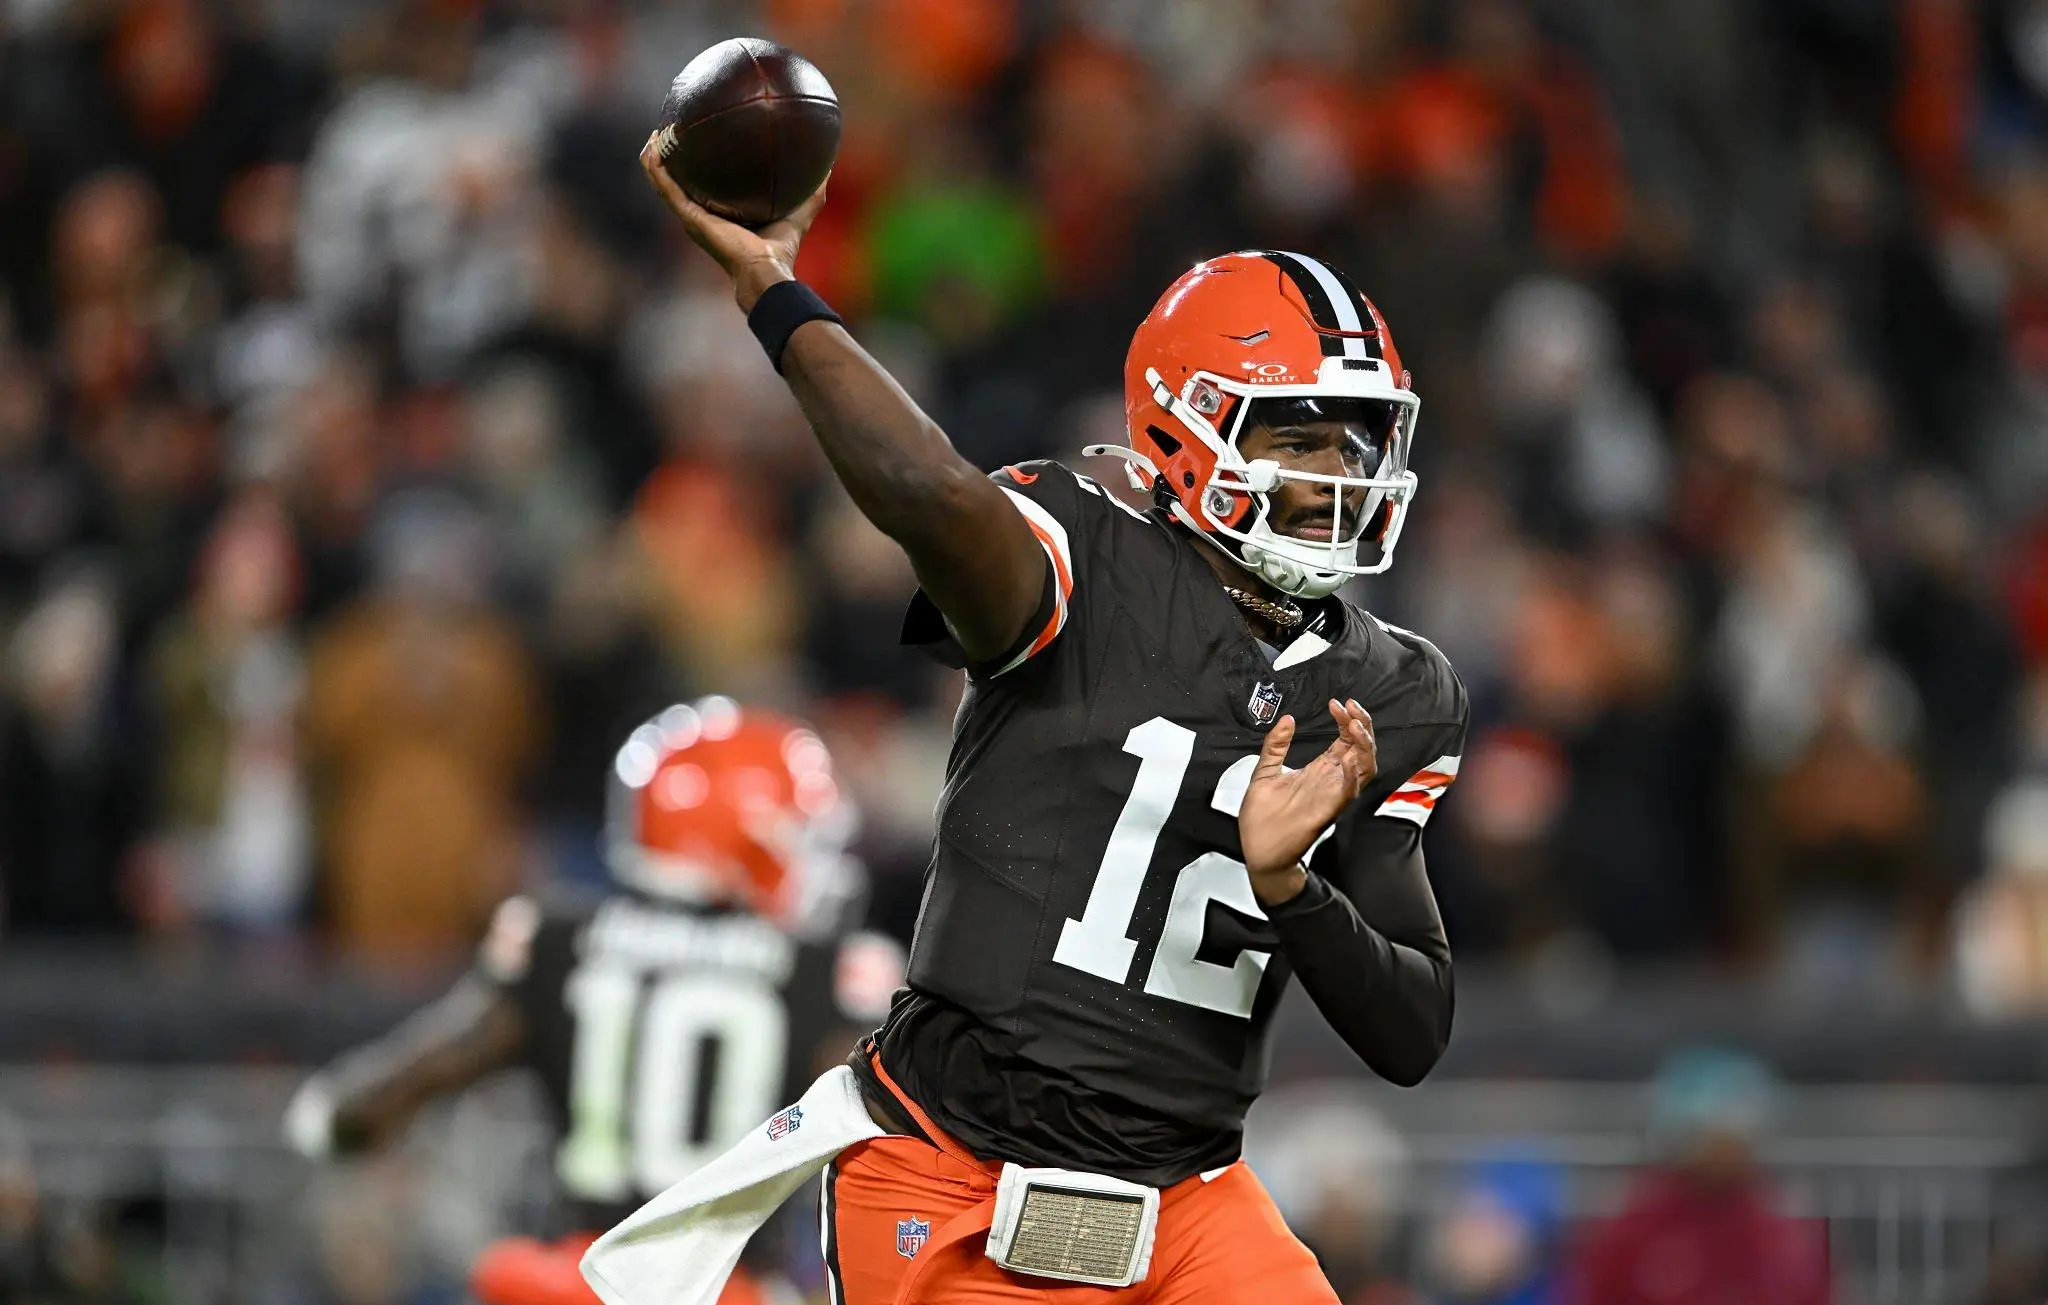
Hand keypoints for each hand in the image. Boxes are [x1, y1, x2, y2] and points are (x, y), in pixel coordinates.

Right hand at [639, 131, 829, 310]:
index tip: (700, 143)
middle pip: (680, 184)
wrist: (766, 269)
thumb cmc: (781, 248)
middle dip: (673, 160)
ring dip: (656, 160)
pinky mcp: (689, 217)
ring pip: (665, 183)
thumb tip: (828, 164)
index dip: (701, 168)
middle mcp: (702, 215)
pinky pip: (666, 188)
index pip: (707, 188)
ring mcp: (692, 217)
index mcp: (722, 214)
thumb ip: (813, 189)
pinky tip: (650, 148)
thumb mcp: (800, 209)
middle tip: (671, 134)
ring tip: (654, 135)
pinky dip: (655, 169)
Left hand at [1239, 699, 1376, 903]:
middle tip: (1351, 707)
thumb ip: (1276, 745)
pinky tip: (1347, 760)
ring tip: (1354, 725)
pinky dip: (1353, 775)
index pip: (1345, 739)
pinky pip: (1349, 792)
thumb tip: (1288, 719)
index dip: (1347, 719)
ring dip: (1364, 745)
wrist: (1257, 849)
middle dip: (1362, 724)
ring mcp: (1332, 794)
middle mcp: (1331, 780)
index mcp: (1320, 770)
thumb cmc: (1262, 817)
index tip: (1336, 703)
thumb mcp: (1264, 771)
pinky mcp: (1328, 810)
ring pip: (1365, 767)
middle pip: (1362, 749)